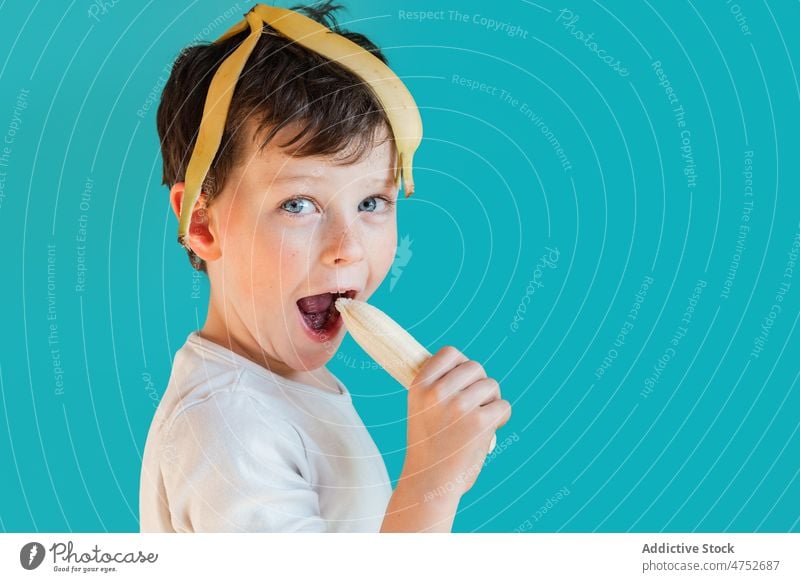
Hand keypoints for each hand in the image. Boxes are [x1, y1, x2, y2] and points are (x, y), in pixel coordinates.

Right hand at [400, 346, 510, 501]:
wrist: (429, 483)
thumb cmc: (429, 445)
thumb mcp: (421, 409)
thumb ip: (438, 385)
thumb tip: (468, 366)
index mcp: (419, 386)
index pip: (450, 353)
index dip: (461, 365)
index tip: (462, 382)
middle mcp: (437, 392)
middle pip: (475, 367)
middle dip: (480, 384)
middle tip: (475, 405)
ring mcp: (458, 406)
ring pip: (491, 385)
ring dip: (491, 401)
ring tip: (480, 420)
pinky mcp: (479, 422)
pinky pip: (503, 406)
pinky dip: (501, 418)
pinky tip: (490, 430)